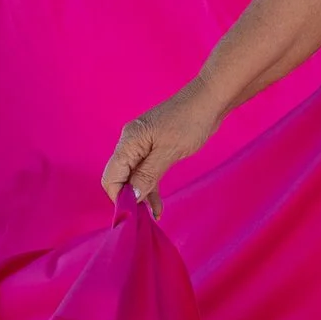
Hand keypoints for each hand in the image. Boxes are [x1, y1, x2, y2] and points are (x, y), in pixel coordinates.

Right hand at [102, 79, 223, 207]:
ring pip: (133, 177)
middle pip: (119, 178)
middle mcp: (131, 143)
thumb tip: (131, 196)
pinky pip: (146, 172)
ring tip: (153, 215)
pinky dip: (150, 187)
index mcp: (129, 142)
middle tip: (144, 219)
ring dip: (141, 196)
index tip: (134, 214)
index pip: (111, 177)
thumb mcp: (169, 151)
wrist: (209, 100)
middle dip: (129, 199)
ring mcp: (142, 145)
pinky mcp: (154, 148)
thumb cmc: (190, 122)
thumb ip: (148, 174)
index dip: (119, 197)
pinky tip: (157, 204)